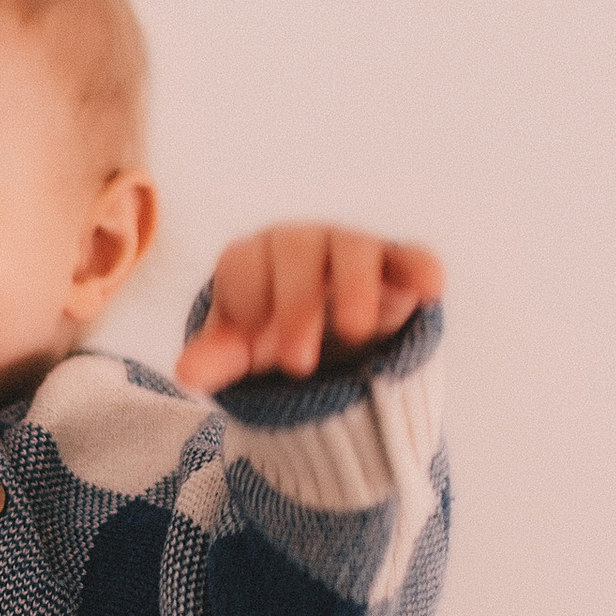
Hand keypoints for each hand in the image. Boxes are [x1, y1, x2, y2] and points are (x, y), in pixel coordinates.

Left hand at [176, 226, 443, 393]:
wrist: (329, 340)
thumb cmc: (272, 335)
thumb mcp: (242, 350)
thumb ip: (218, 358)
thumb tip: (186, 373)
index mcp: (254, 257)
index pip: (243, 264)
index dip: (248, 302)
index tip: (256, 344)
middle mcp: (301, 243)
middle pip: (297, 250)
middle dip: (296, 304)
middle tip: (297, 365)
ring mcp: (351, 250)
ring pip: (354, 250)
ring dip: (355, 287)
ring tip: (356, 331)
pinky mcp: (397, 267)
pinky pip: (411, 257)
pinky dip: (421, 268)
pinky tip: (430, 289)